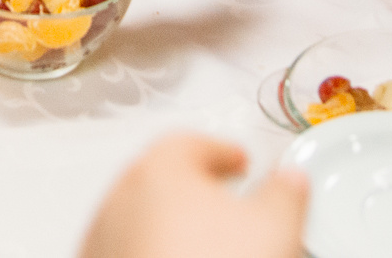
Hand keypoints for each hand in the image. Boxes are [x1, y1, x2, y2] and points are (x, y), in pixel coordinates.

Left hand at [79, 134, 307, 257]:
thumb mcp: (274, 226)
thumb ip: (285, 191)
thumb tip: (290, 179)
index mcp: (159, 169)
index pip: (190, 144)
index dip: (221, 152)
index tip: (238, 162)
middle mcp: (120, 198)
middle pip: (158, 178)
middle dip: (193, 188)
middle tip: (223, 200)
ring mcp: (102, 242)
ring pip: (139, 218)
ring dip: (170, 224)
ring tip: (204, 244)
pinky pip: (129, 252)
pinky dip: (152, 252)